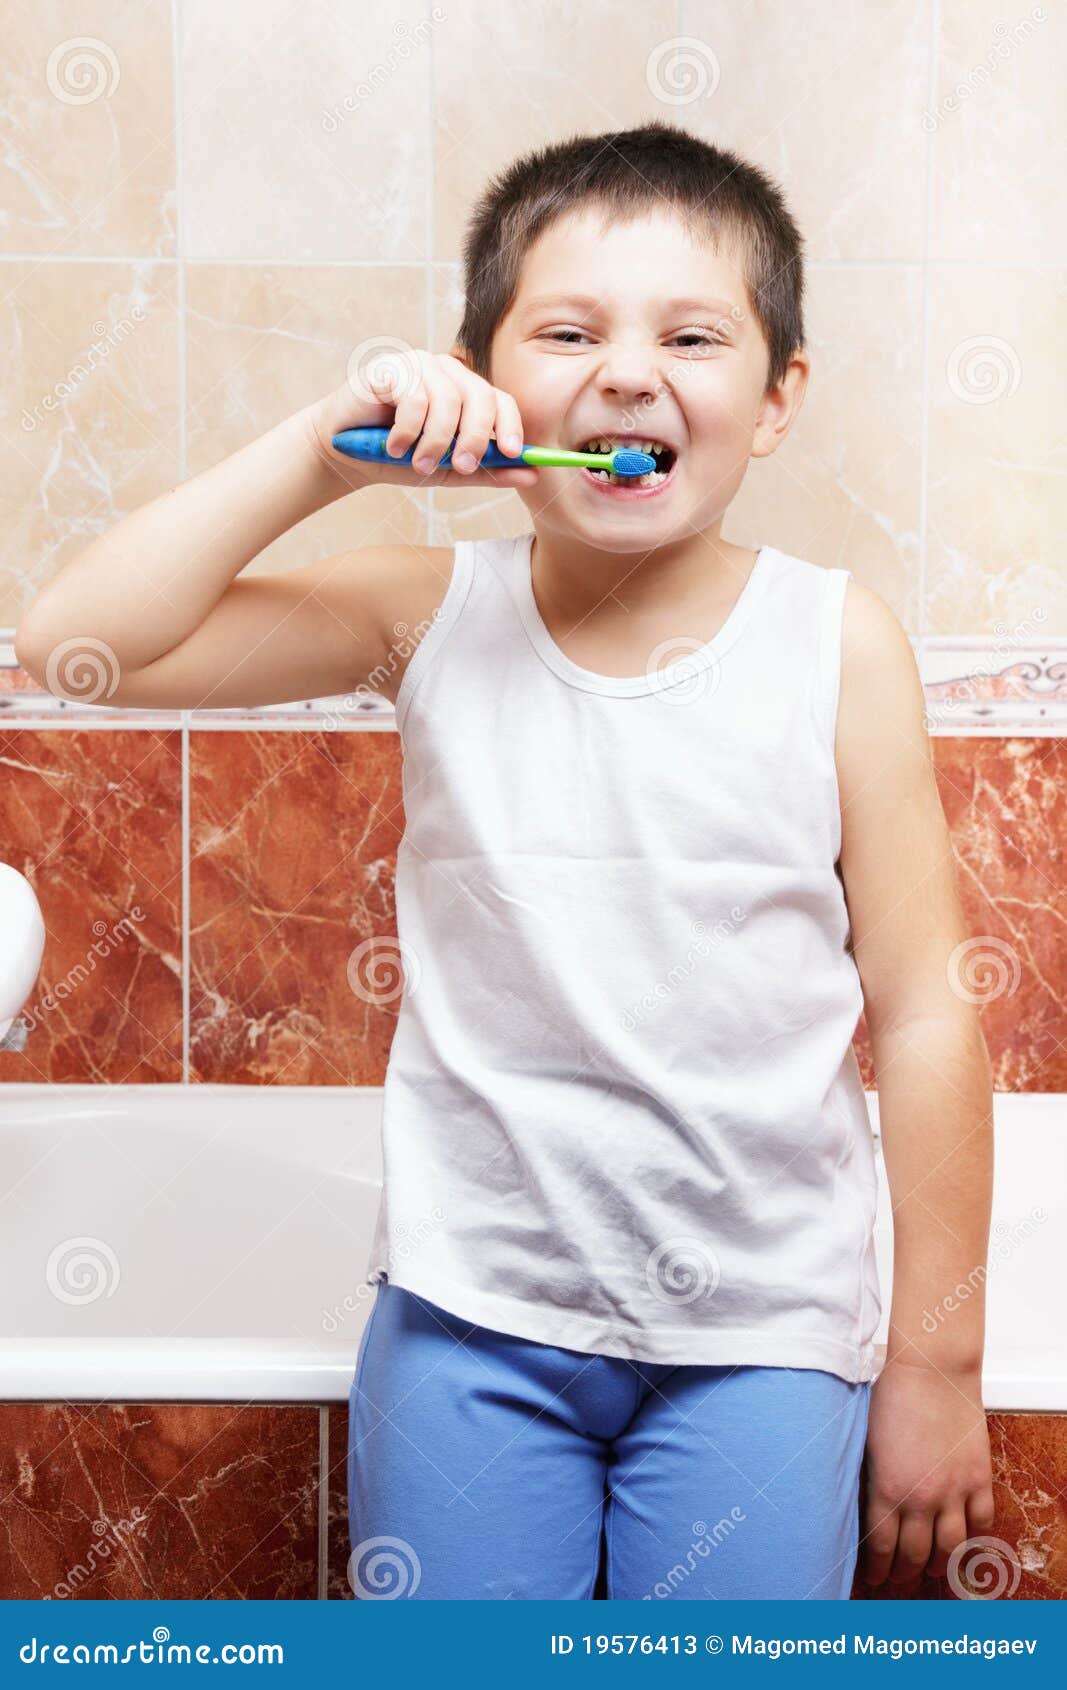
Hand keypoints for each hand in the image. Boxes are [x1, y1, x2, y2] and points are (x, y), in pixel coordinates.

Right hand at [303, 351, 538, 492]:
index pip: (501, 400)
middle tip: (461, 466)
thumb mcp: (448, 471)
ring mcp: (420, 366)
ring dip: (436, 441)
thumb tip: (532, 476)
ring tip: (419, 464)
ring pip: (448, 400)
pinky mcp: (392, 368)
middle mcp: (447, 373)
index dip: (511, 425)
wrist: (345, 453)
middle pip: (480, 396)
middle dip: (475, 437)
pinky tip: (394, 447)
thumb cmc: (399, 458)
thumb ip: (487, 471)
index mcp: (467, 393)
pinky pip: (414, 397)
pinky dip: (408, 430)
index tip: (513, 453)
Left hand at [860, 1355, 994, 1587]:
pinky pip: (981, 1521)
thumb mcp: (866, 1441)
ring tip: (932, 1568)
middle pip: (914, 1554)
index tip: (875, 1577)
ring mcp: (954, 1491)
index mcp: (887, 1489)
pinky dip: (973, 1535)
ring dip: (939, 1563)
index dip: (878, 1568)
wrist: (932, 1369)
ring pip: (950, 1547)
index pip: (881, 1546)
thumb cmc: (892, 1394)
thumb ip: (871, 1477)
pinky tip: (963, 1538)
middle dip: (904, 1573)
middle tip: (900, 1579)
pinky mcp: (978, 1478)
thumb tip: (866, 1503)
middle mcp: (921, 1498)